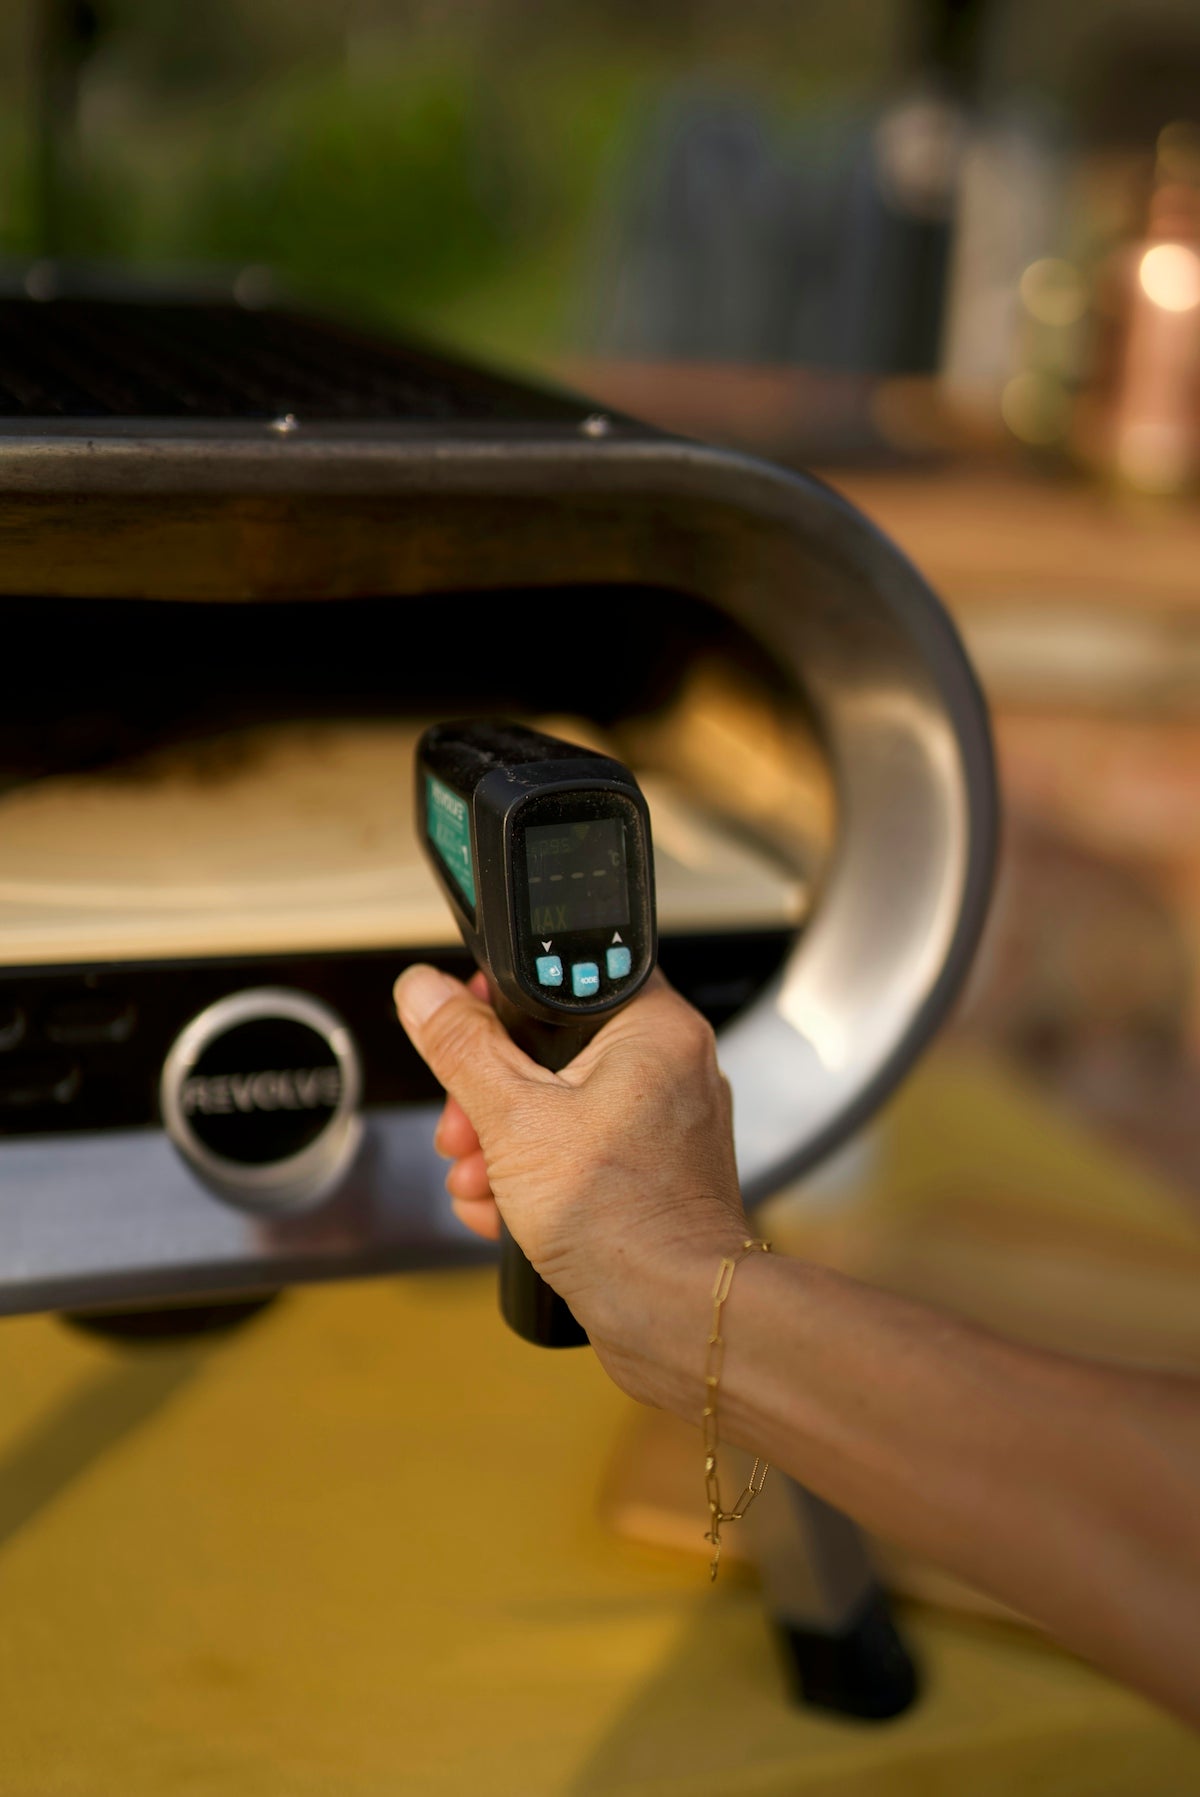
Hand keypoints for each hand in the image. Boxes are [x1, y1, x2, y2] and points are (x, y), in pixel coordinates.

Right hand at [393, 964, 748, 1403]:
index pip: (569, 977)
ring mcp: (665, 1125)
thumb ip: (463, 1047)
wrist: (675, 1318)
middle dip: (489, 1096)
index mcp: (655, 1028)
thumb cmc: (621, 1218)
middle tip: (463, 1129)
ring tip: (482, 1183)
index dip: (505, 1001)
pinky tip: (504, 1213)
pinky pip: (580, 1155)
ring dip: (502, 1146)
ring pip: (560, 1109)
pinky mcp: (653, 1176)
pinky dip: (536, 1179)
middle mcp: (672, 1067)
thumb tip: (425, 990)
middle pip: (553, 1049)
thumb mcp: (513, 1119)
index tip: (464, 1029)